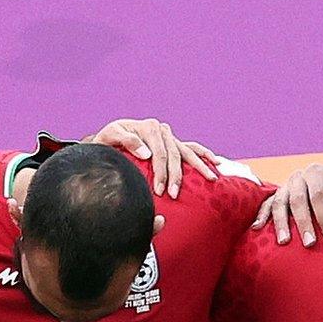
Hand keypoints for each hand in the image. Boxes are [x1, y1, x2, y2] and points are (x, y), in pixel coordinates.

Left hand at [88, 119, 219, 198]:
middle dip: (176, 176)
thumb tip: (146, 153)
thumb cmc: (107, 140)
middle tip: (174, 194)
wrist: (109, 138)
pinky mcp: (173, 142)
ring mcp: (169, 135)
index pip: (159, 153)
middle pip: (175, 155)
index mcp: (148, 127)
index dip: (161, 172)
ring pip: (187, 152)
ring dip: (200, 166)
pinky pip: (191, 147)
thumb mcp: (109, 137)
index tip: (159, 191)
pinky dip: (204, 154)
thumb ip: (126, 141)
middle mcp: (161, 129)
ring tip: (212, 178)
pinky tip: (216, 161)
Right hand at [250, 163, 322, 246]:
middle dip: (303, 223)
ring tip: (284, 242)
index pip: (318, 195)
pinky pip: (267, 204)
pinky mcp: (278, 196)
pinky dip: (261, 215)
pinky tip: (257, 228)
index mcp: (317, 172)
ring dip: (281, 223)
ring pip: (279, 203)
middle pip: (297, 201)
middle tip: (310, 243)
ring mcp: (286, 186)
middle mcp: (299, 177)